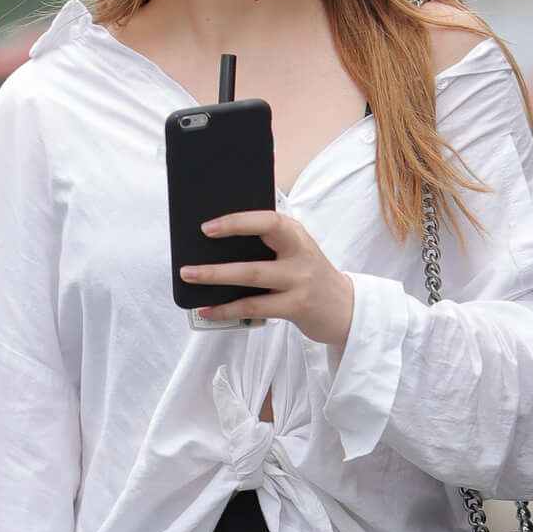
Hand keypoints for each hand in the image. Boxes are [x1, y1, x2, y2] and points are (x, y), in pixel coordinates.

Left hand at [182, 210, 354, 347]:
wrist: (346, 306)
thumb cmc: (309, 274)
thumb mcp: (295, 250)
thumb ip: (268, 242)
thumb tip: (218, 241)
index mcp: (296, 235)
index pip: (267, 221)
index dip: (237, 223)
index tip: (207, 228)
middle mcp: (300, 256)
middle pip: (254, 260)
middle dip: (217, 266)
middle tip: (186, 268)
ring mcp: (299, 284)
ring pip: (252, 283)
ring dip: (218, 283)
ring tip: (191, 281)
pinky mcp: (297, 308)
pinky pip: (255, 309)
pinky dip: (228, 310)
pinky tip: (208, 310)